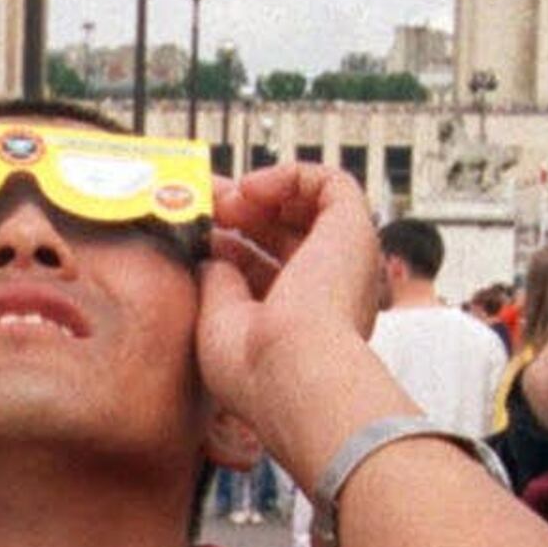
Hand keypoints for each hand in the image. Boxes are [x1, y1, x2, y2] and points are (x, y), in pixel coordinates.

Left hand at [197, 164, 383, 406]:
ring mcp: (343, 260)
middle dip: (238, 211)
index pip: (262, 268)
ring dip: (261, 194)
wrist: (290, 370)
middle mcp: (326, 290)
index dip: (227, 242)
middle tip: (201, 201)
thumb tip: (213, 254)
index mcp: (297, 319)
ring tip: (226, 199)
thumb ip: (217, 282)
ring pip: (309, 207)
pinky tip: (252, 190)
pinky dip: (289, 176)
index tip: (193, 231)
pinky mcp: (354, 230)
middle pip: (283, 233)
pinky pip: (331, 183)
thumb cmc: (253, 367)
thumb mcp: (218, 320)